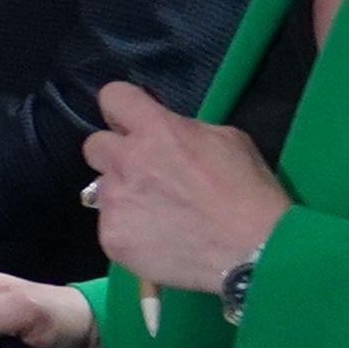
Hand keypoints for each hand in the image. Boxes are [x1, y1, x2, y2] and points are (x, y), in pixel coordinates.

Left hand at [83, 79, 289, 298]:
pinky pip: (110, 226)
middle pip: (94, 146)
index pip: (113, 96)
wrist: (254, 251)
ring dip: (124, 197)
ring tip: (159, 215)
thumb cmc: (249, 192)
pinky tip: (158, 240)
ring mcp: (114, 201)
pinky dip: (129, 231)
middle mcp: (126, 161)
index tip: (130, 122)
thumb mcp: (227, 140)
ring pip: (102, 190)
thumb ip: (186, 130)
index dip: (120, 109)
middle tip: (143, 174)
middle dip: (115, 156)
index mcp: (156, 129)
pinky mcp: (111, 236)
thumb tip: (169, 133)